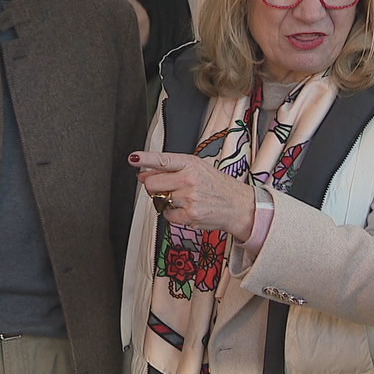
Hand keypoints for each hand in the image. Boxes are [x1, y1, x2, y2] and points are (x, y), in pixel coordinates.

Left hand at [129, 151, 255, 239]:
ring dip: (166, 200)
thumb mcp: (197, 169)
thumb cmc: (217, 186)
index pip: (163, 159)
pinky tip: (186, 209)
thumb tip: (143, 174)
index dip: (145, 159)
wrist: (240, 205)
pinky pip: (166, 214)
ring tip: (184, 198)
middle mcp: (189, 179)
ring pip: (159, 199)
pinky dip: (172, 214)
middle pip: (152, 183)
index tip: (133, 158)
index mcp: (191, 163)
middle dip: (153, 186)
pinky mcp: (190, 214)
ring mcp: (189, 197)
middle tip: (166, 188)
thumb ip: (169, 170)